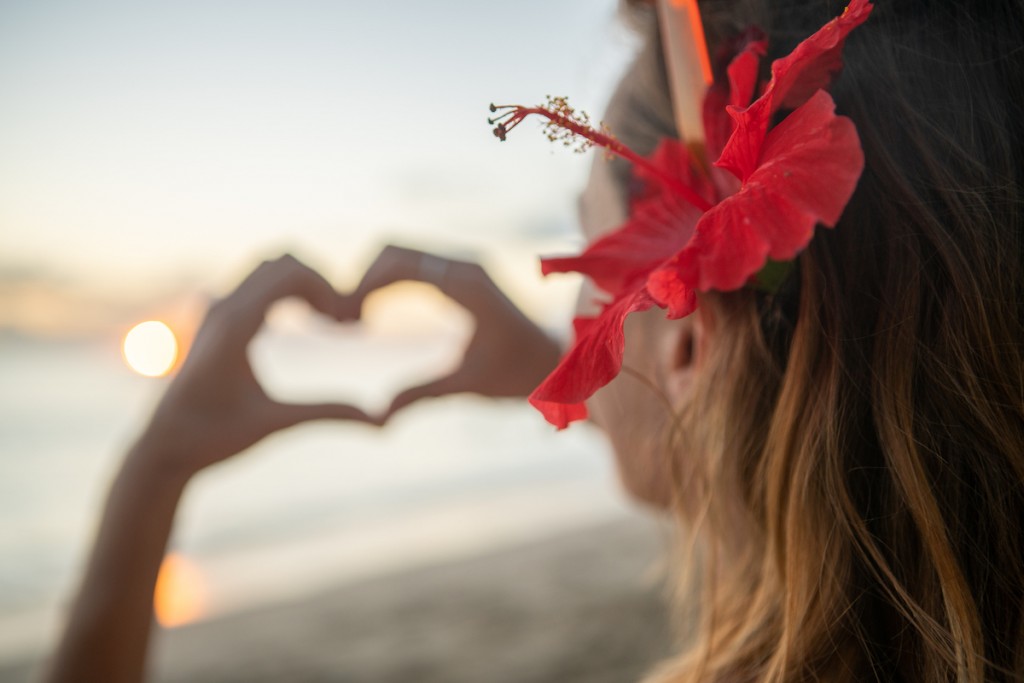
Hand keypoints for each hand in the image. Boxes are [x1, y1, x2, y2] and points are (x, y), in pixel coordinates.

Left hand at [138, 254, 378, 479]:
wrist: (164, 446)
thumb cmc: (215, 438)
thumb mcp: (276, 424)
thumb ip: (329, 414)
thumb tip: (381, 422)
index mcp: (234, 326)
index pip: (287, 272)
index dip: (326, 288)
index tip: (345, 323)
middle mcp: (222, 308)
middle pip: (282, 260)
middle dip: (320, 281)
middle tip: (340, 320)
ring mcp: (216, 308)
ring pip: (270, 266)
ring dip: (305, 283)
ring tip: (328, 319)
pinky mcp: (217, 315)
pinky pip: (258, 282)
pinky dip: (289, 290)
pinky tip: (307, 320)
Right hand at [343, 245, 562, 418]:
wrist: (553, 360)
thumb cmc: (518, 374)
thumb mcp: (468, 385)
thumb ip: (422, 394)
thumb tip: (380, 416)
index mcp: (467, 286)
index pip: (400, 264)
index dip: (364, 286)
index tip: (345, 322)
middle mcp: (464, 265)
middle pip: (393, 250)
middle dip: (361, 279)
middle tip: (344, 322)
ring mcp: (461, 265)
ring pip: (399, 253)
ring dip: (371, 279)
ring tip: (354, 320)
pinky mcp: (458, 272)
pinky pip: (412, 264)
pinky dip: (386, 281)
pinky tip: (373, 314)